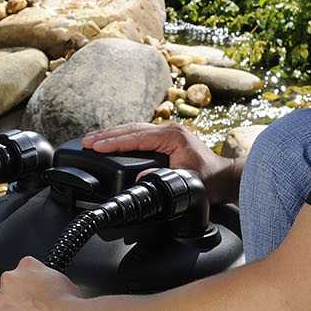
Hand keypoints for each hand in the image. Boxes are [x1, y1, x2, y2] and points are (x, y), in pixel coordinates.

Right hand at [81, 121, 234, 203]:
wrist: (225, 179)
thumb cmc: (210, 181)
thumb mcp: (188, 181)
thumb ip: (165, 178)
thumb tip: (141, 177)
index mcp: (173, 136)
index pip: (136, 137)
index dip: (113, 142)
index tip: (95, 146)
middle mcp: (169, 130)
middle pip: (130, 129)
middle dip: (106, 136)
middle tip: (86, 141)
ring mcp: (168, 133)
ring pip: (133, 130)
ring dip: (112, 135)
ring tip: (92, 140)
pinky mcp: (166, 139)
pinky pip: (139, 134)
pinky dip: (122, 137)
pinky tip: (111, 142)